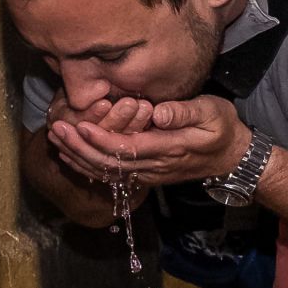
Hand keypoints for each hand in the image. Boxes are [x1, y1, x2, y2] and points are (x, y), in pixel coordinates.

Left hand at [63, 94, 249, 187]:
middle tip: (56, 130)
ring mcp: (148, 173)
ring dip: (78, 158)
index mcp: (168, 149)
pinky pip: (111, 174)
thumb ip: (184, 113)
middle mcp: (154, 166)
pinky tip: (71, 154)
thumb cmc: (221, 128)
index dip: (100, 139)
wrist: (231, 157)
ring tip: (56, 140)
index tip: (79, 125)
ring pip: (107, 172)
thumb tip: (158, 112)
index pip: (127, 148)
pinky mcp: (144, 174)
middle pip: (110, 163)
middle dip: (80, 148)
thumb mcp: (211, 112)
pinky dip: (88, 165)